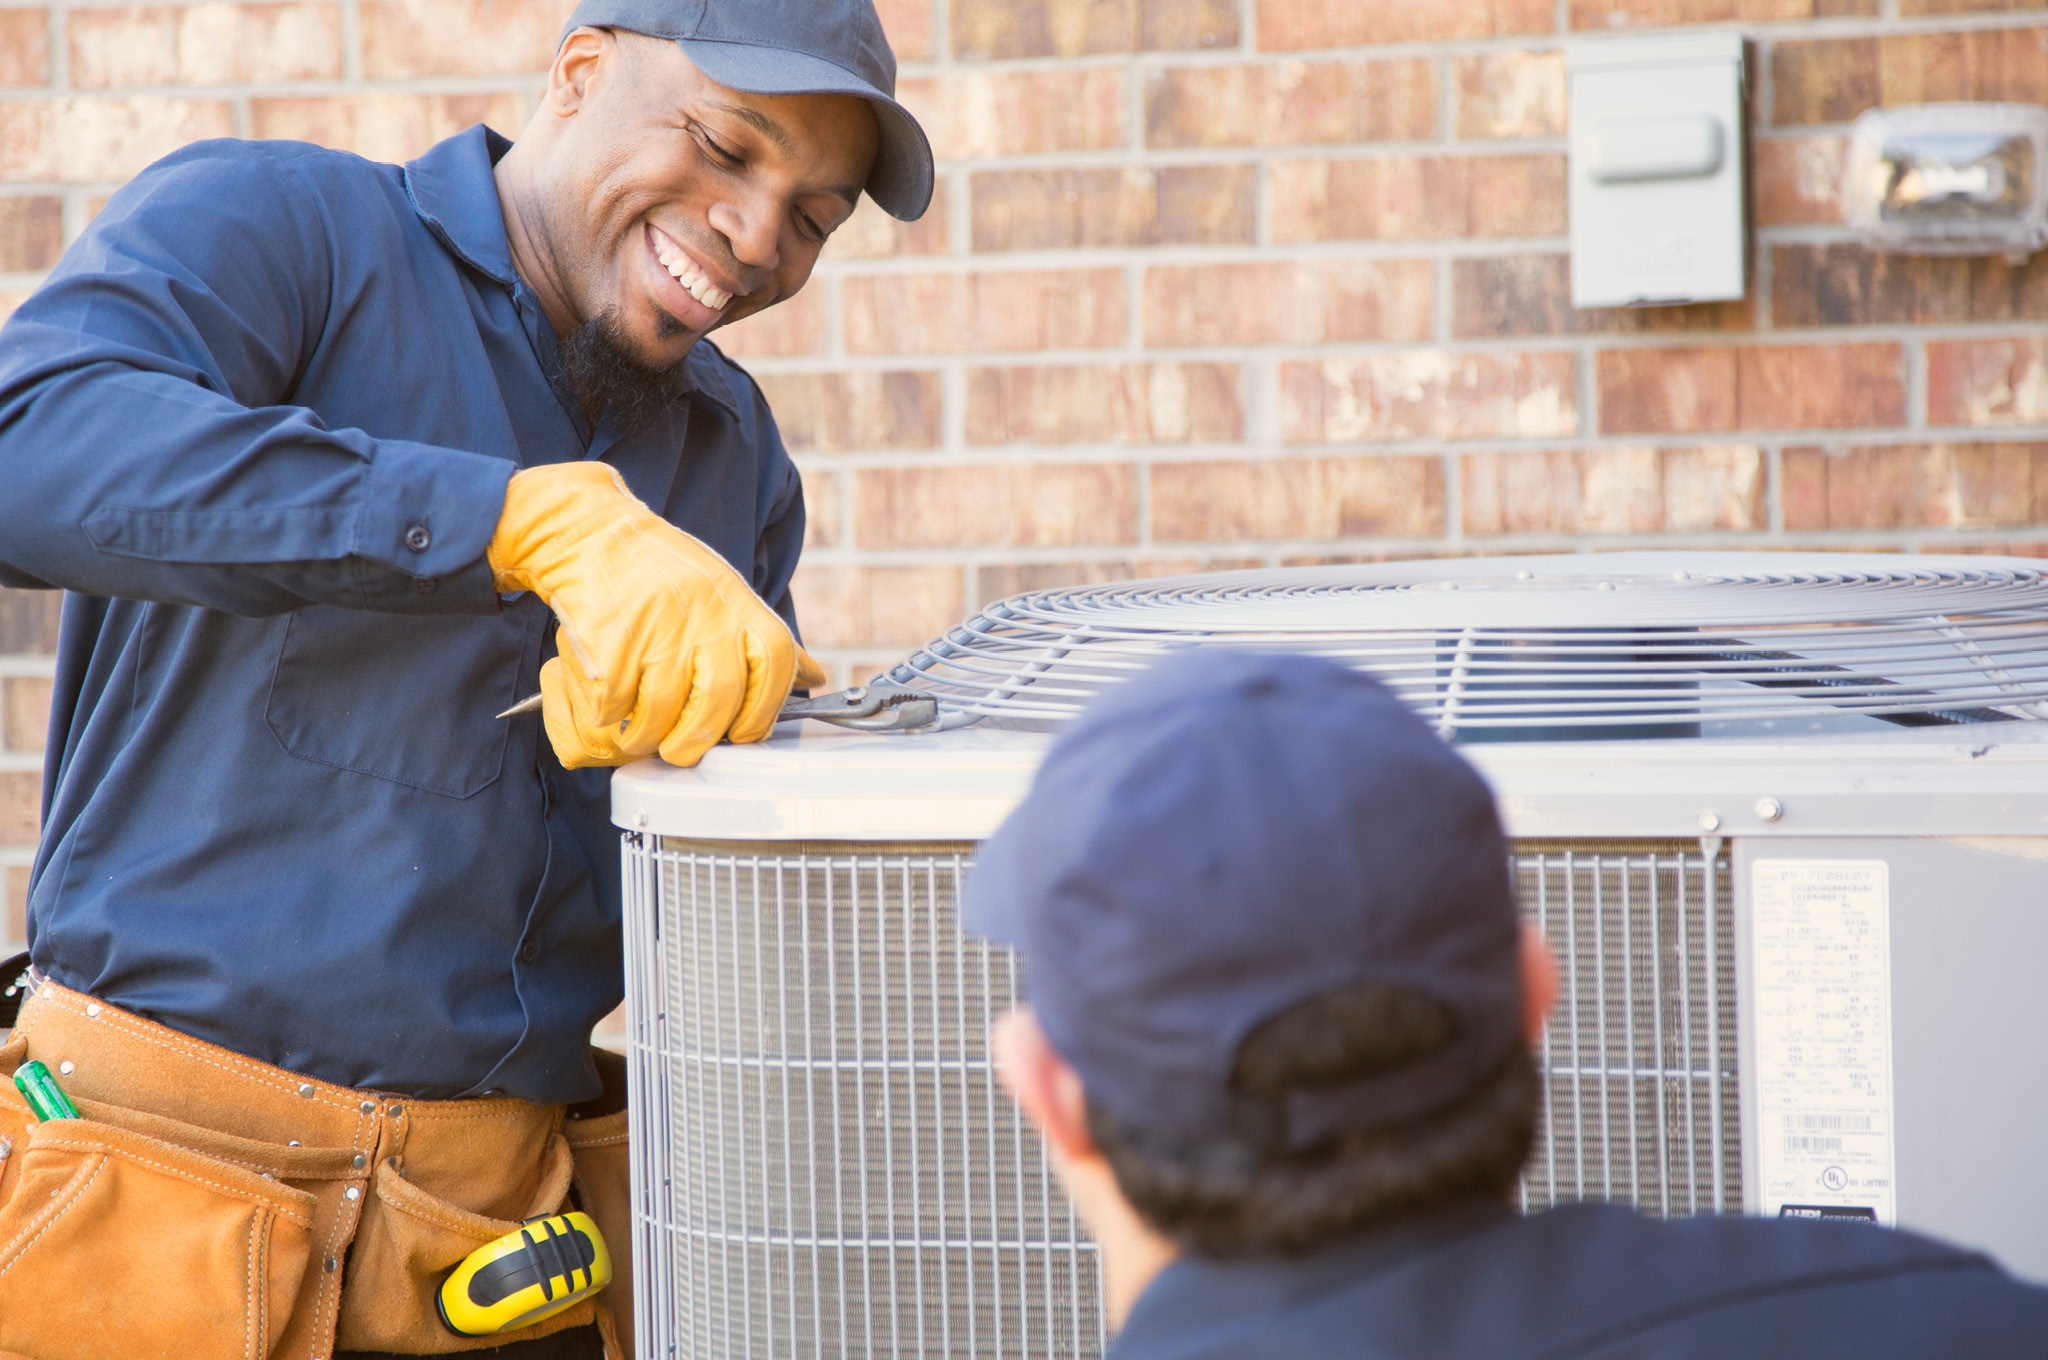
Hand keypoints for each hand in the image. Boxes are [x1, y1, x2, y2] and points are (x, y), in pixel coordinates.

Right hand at [487, 461, 824, 767]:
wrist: (591, 532)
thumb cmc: (660, 571)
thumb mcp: (724, 591)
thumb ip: (763, 639)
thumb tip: (813, 675)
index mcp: (737, 603)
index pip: (776, 663)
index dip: (765, 709)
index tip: (745, 733)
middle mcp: (704, 613)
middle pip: (719, 698)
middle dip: (700, 739)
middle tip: (682, 751)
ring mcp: (657, 625)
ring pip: (663, 710)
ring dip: (648, 736)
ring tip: (639, 735)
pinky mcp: (611, 638)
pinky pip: (616, 702)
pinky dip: (609, 714)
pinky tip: (608, 705)